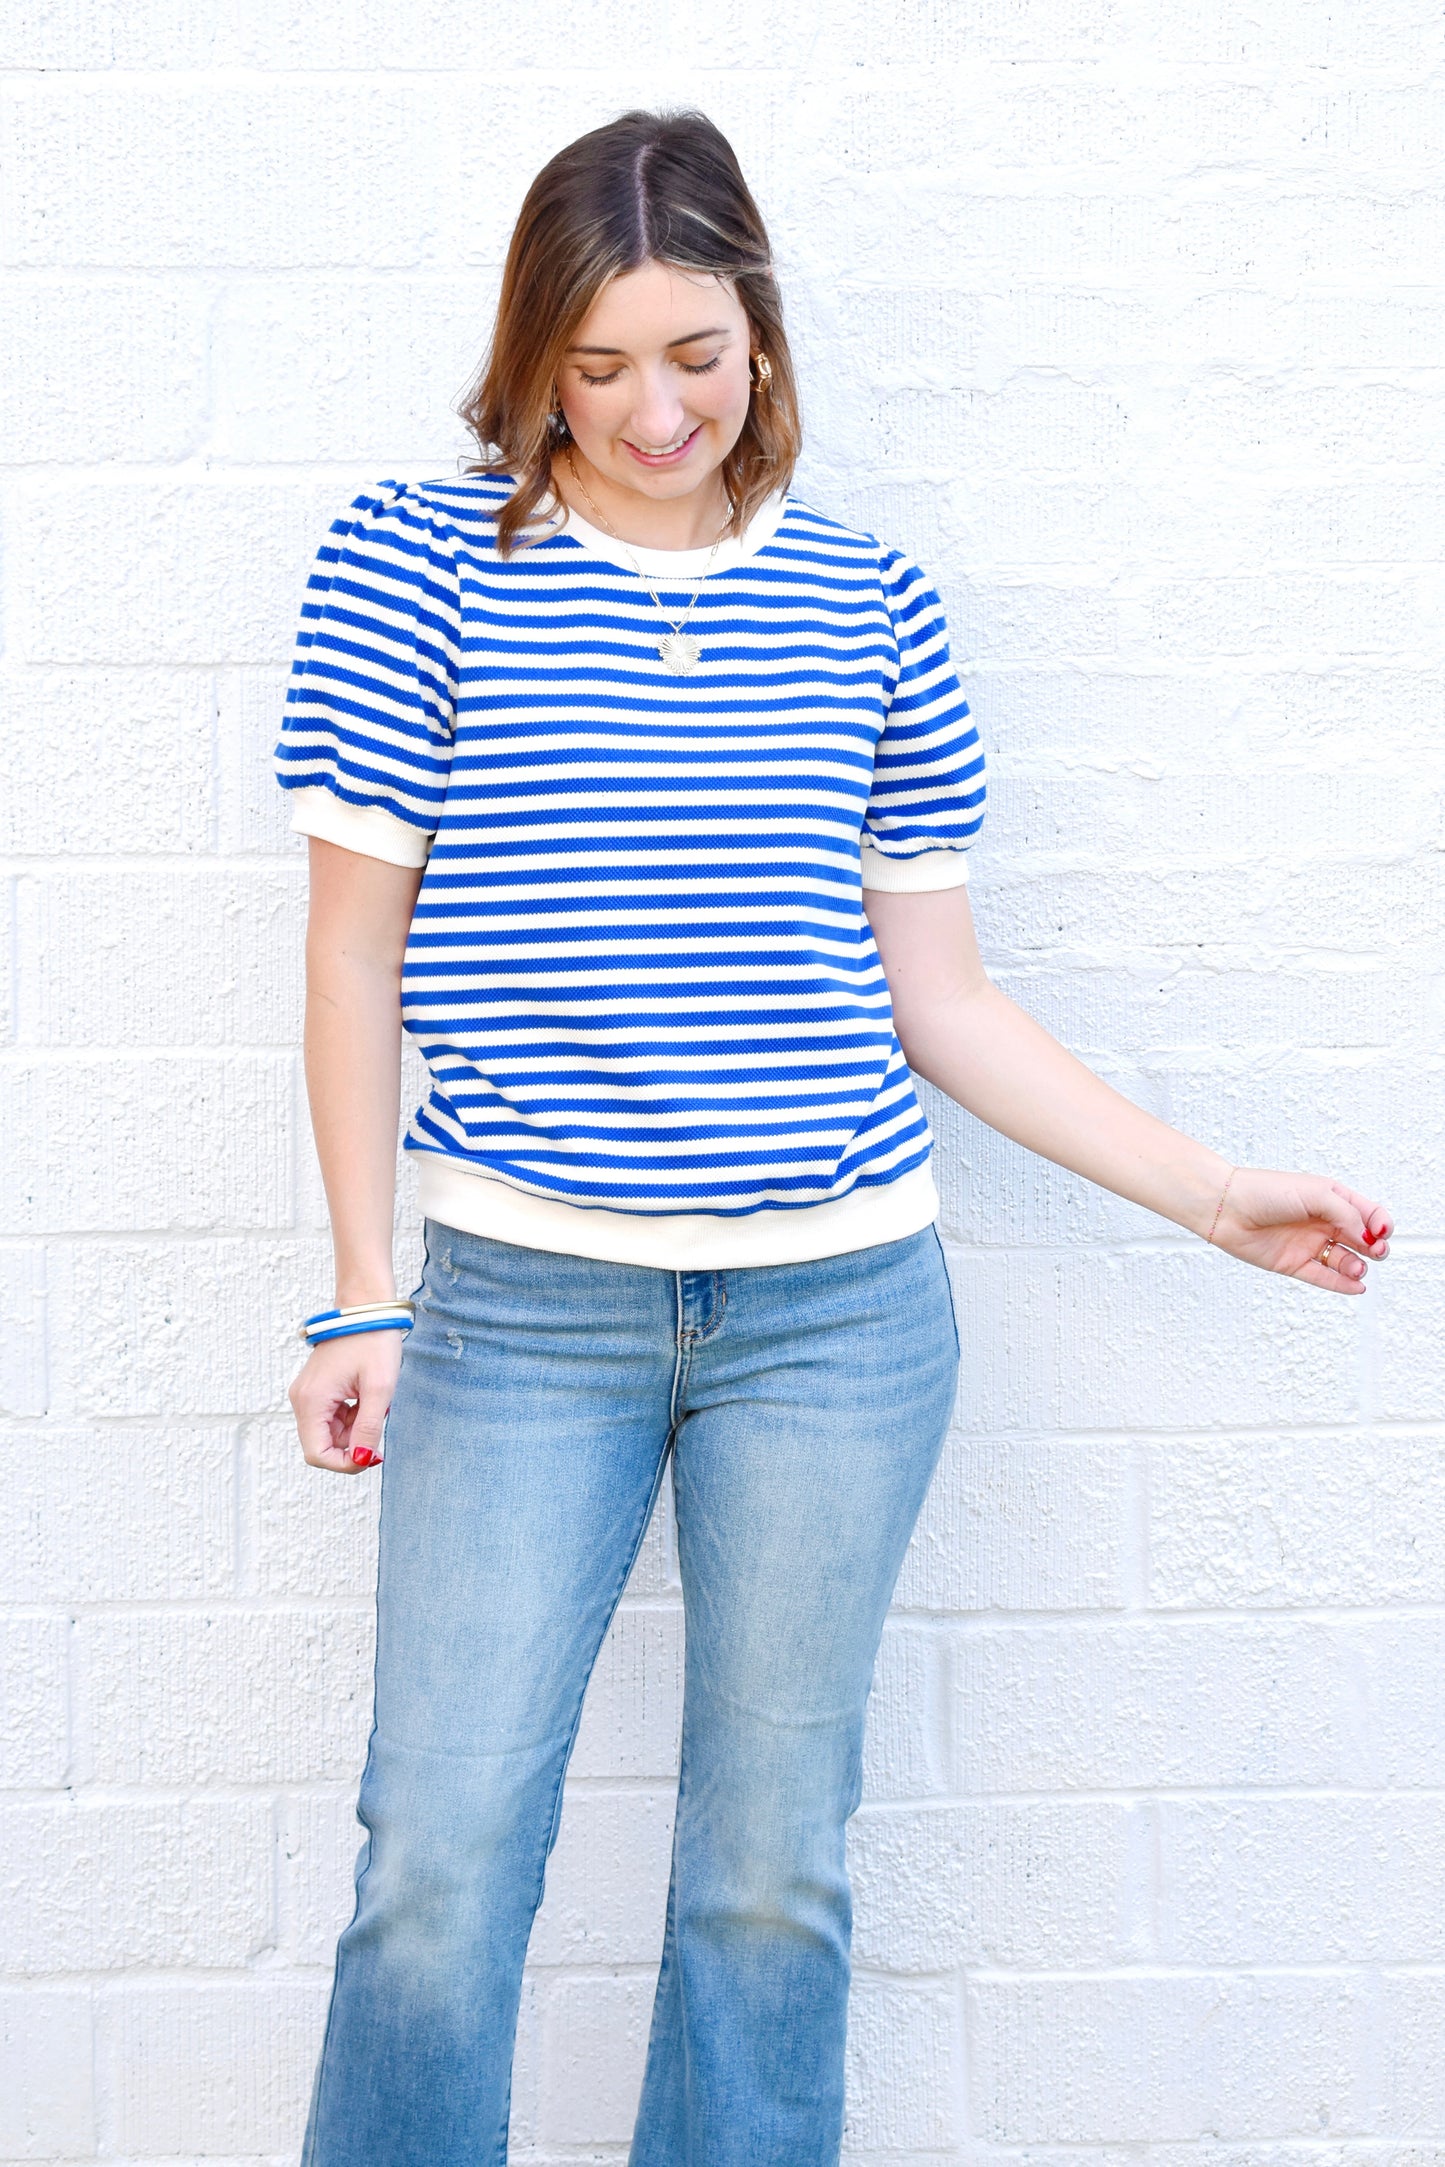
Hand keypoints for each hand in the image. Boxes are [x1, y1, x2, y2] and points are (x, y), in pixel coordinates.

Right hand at [288, 1331, 405, 1472]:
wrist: (367, 1307)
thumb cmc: (373, 1341)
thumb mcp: (379, 1389)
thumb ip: (368, 1428)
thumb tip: (362, 1460)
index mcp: (311, 1401)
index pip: (317, 1454)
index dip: (345, 1464)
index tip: (372, 1454)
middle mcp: (302, 1399)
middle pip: (322, 1445)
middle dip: (351, 1444)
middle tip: (378, 1423)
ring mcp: (307, 1394)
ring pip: (328, 1433)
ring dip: (353, 1430)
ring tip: (373, 1403)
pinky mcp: (316, 1389)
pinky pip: (331, 1417)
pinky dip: (351, 1417)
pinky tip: (366, 1398)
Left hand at [1208, 1167, 1392, 1294]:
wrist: (1227, 1208)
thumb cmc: (1266, 1192)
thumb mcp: (1316, 1194)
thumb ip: (1346, 1214)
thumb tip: (1368, 1236)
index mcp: (1330, 1199)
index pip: (1368, 1213)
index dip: (1381, 1224)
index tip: (1382, 1232)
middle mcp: (1322, 1221)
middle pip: (1360, 1239)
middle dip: (1374, 1248)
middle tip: (1376, 1252)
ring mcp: (1308, 1243)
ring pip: (1343, 1260)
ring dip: (1357, 1266)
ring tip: (1356, 1268)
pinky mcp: (1293, 1263)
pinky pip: (1323, 1276)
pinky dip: (1342, 1283)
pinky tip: (1357, 1286)